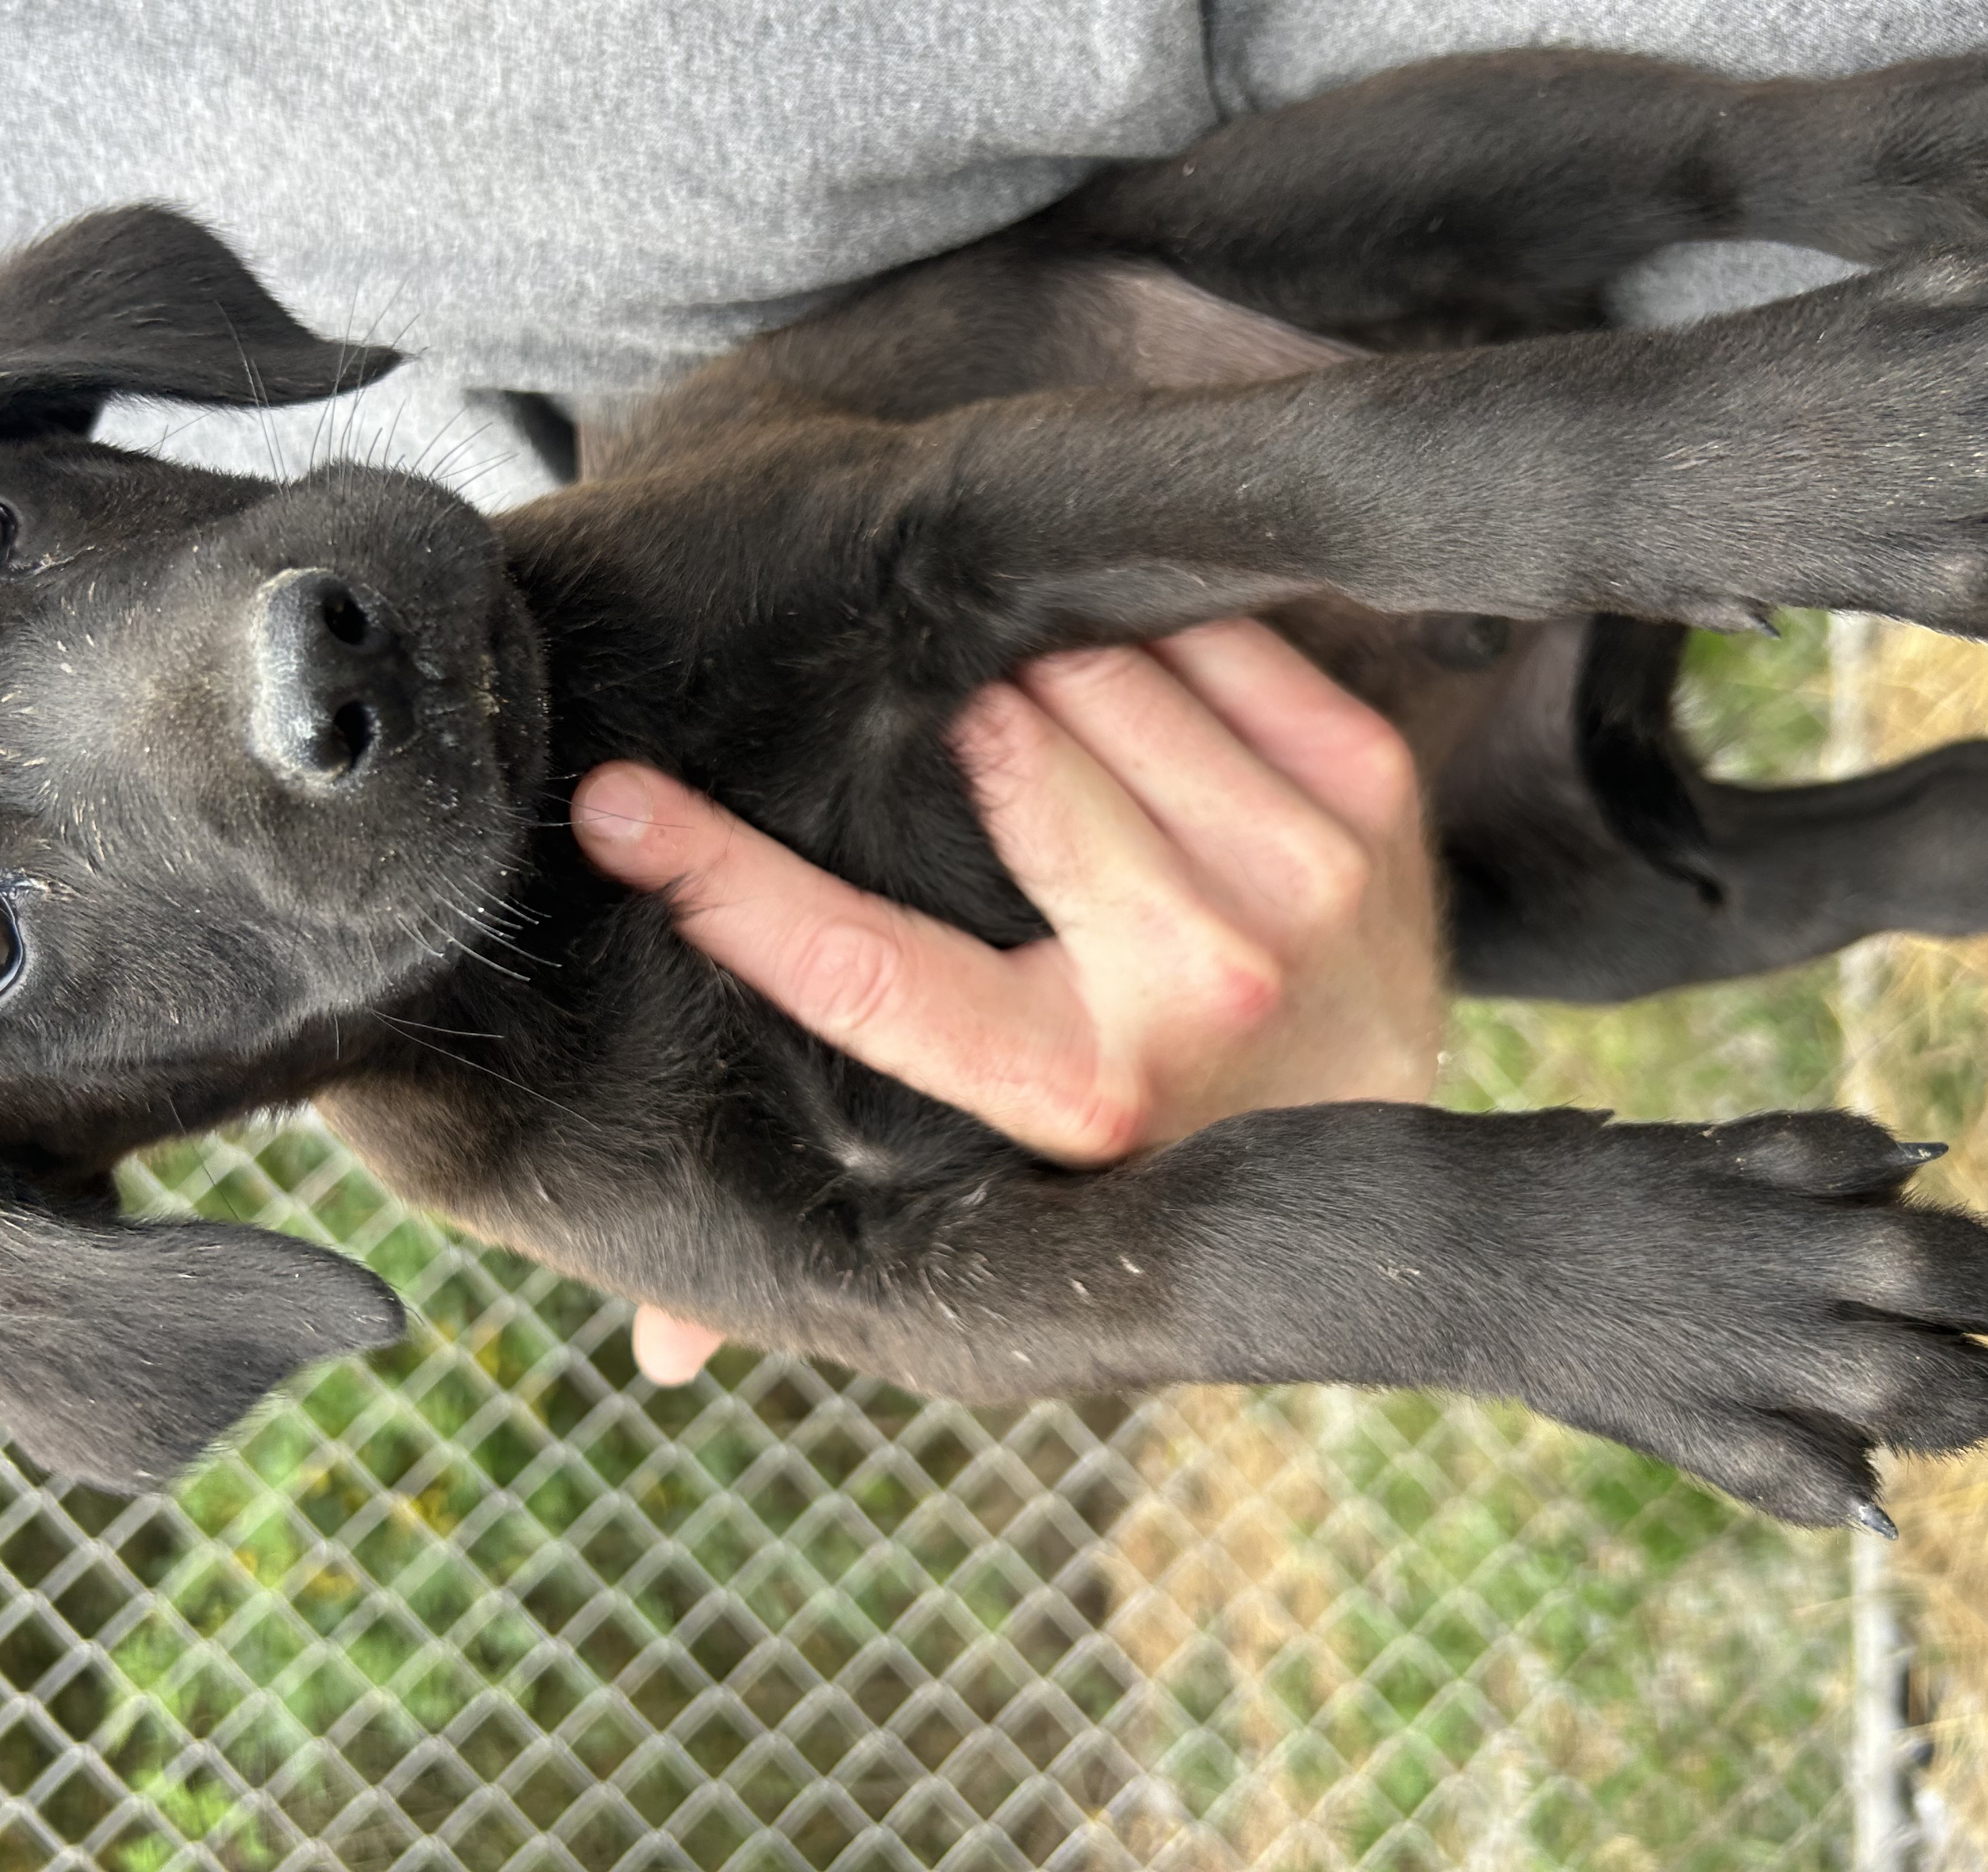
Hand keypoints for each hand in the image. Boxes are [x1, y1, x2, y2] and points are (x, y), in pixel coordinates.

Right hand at [570, 617, 1444, 1382]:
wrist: (1370, 1124)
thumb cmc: (1132, 1141)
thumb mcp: (993, 1199)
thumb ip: (827, 1242)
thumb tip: (656, 1352)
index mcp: (1074, 1088)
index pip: (866, 965)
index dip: (724, 880)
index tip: (617, 807)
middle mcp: (1197, 987)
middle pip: (1001, 752)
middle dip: (938, 718)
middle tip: (919, 716)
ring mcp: (1297, 879)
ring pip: (1101, 677)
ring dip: (1043, 666)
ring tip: (1026, 696)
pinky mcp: (1367, 791)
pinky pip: (1208, 641)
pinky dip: (1151, 636)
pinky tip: (1132, 677)